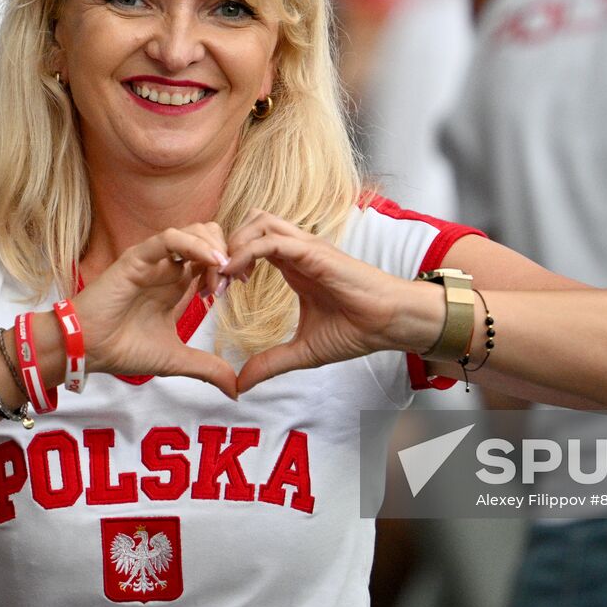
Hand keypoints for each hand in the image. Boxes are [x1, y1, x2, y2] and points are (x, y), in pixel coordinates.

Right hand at [76, 223, 237, 398]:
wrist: (87, 350)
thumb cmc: (123, 349)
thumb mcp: (176, 359)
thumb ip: (206, 368)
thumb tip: (236, 390)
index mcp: (178, 282)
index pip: (214, 256)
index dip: (232, 264)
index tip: (241, 282)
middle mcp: (168, 266)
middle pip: (209, 235)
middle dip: (229, 251)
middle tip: (234, 277)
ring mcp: (153, 260)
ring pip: (193, 231)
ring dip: (215, 247)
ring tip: (223, 271)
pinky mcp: (137, 257)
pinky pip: (169, 238)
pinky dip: (194, 244)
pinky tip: (211, 261)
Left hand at [221, 211, 443, 392]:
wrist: (389, 323)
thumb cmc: (356, 329)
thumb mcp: (303, 351)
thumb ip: (271, 363)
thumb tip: (241, 384)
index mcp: (293, 265)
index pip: (251, 242)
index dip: (228, 261)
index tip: (217, 293)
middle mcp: (297, 249)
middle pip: (250, 222)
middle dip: (225, 245)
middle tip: (216, 282)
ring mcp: (306, 247)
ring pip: (258, 221)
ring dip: (234, 244)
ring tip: (226, 278)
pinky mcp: (313, 252)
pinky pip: (271, 240)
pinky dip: (247, 252)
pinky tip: (238, 277)